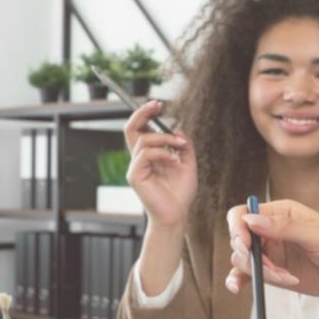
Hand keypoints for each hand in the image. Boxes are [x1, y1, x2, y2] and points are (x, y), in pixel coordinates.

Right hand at [123, 100, 195, 226]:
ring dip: (165, 138)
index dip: (146, 114)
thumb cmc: (180, 193)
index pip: (140, 129)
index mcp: (149, 155)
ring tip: (180, 146)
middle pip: (131, 128)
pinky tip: (174, 160)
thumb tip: (178, 129)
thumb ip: (183, 146)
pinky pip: (146, 154)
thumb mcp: (187, 164)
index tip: (159, 104)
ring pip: (143, 140)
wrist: (177, 214)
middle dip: (142, 113)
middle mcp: (139, 159)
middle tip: (157, 105)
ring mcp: (136, 167)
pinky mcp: (135, 175)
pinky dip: (163, 153)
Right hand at [224, 199, 318, 306]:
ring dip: (258, 272)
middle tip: (273, 270)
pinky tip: (237, 288)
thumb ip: (284, 227)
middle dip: (250, 256)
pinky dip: (238, 280)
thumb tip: (251, 219)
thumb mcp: (317, 235)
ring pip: (243, 259)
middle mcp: (271, 230)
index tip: (245, 245)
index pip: (244, 213)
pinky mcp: (272, 273)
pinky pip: (246, 275)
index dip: (238, 228)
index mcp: (281, 212)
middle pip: (239, 239)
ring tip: (287, 278)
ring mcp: (271, 253)